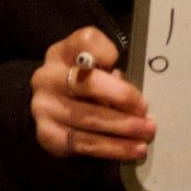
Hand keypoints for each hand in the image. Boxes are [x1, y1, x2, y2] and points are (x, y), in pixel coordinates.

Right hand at [29, 26, 155, 160]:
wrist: (51, 111)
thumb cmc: (83, 85)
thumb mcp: (93, 66)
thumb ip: (109, 70)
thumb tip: (128, 93)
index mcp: (61, 53)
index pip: (85, 41)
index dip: (105, 51)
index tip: (119, 62)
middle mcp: (47, 77)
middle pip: (87, 83)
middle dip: (121, 97)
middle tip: (145, 109)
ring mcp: (44, 107)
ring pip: (89, 118)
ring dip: (123, 128)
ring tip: (146, 133)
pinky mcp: (48, 135)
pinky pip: (85, 144)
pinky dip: (113, 148)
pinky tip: (133, 149)